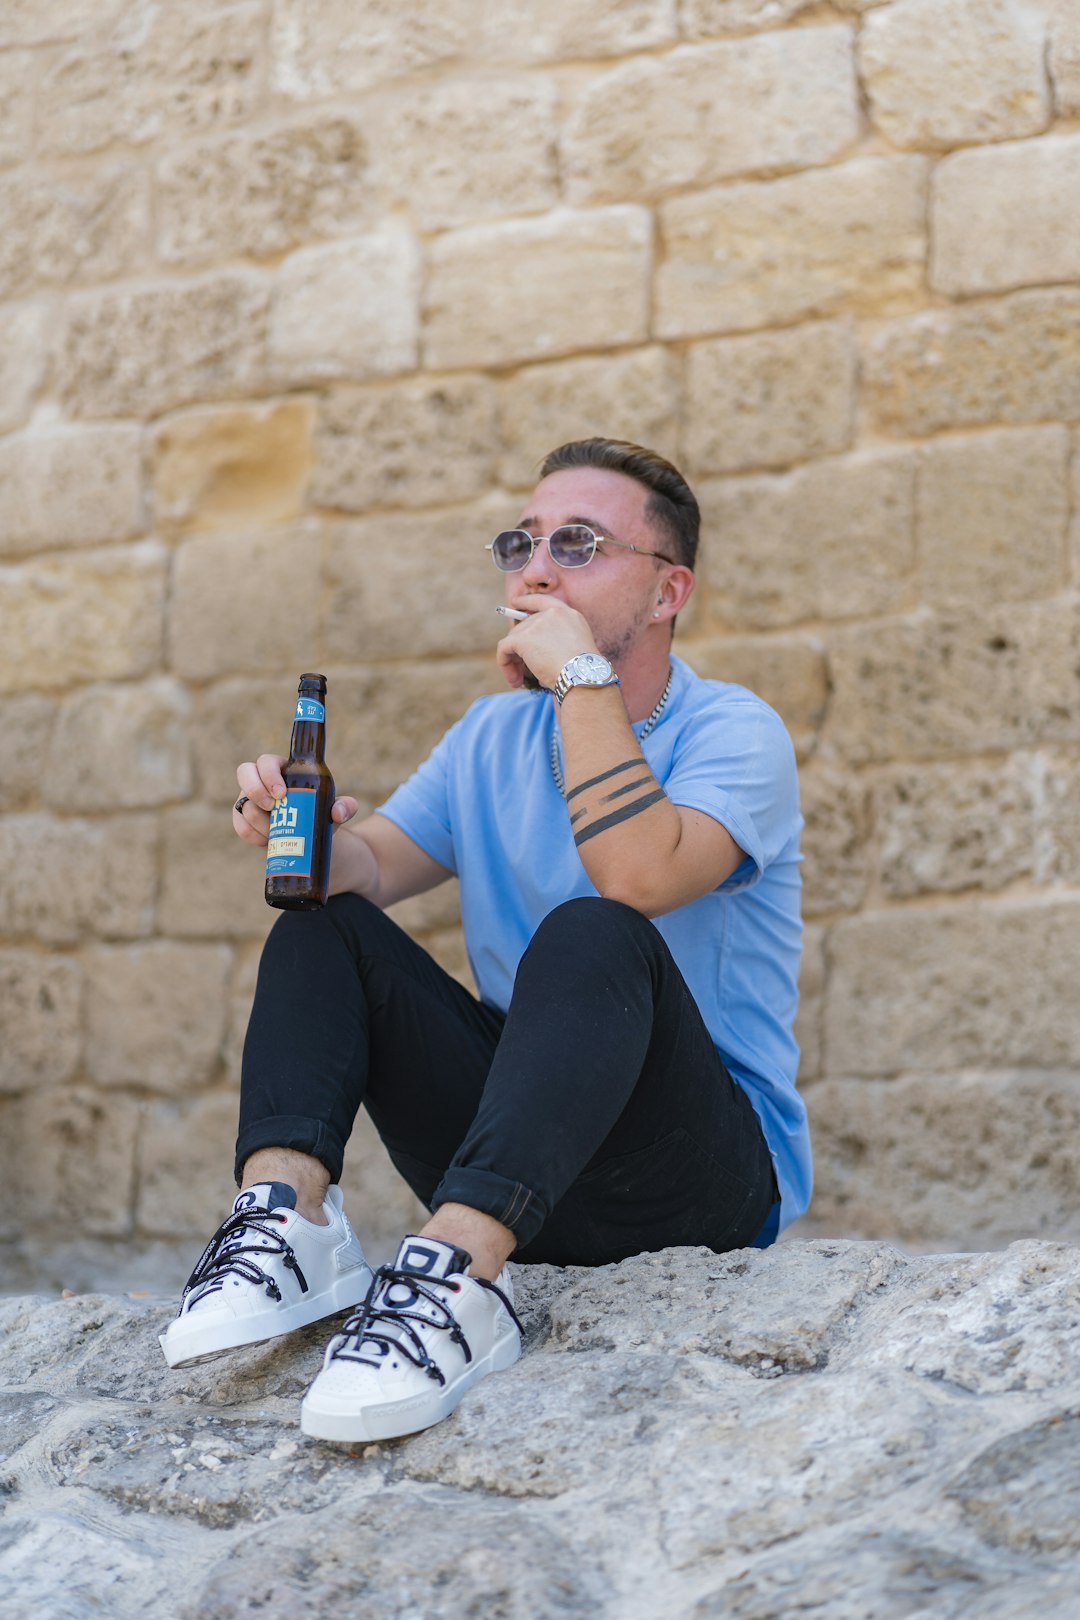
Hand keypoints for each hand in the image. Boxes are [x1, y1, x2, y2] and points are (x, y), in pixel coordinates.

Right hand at [233, 753, 359, 847]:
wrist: (310, 839)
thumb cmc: (321, 814)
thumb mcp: (337, 810)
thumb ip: (346, 807)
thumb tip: (337, 813)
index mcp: (282, 769)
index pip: (266, 761)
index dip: (268, 774)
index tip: (281, 793)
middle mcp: (261, 781)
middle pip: (244, 772)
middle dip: (255, 790)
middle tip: (273, 808)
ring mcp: (249, 800)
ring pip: (243, 805)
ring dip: (259, 820)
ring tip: (276, 832)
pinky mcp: (244, 820)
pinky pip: (240, 826)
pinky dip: (252, 834)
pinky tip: (266, 841)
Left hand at [495, 595, 599, 691]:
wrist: (582, 676)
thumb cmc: (583, 672)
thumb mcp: (576, 648)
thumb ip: (557, 641)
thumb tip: (532, 653)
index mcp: (569, 615)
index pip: (542, 601)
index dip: (526, 601)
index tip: (514, 603)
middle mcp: (552, 614)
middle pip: (524, 627)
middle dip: (521, 649)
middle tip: (523, 672)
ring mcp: (536, 624)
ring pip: (513, 640)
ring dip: (514, 661)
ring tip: (519, 680)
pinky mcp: (523, 638)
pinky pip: (504, 649)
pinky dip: (504, 665)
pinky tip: (514, 680)